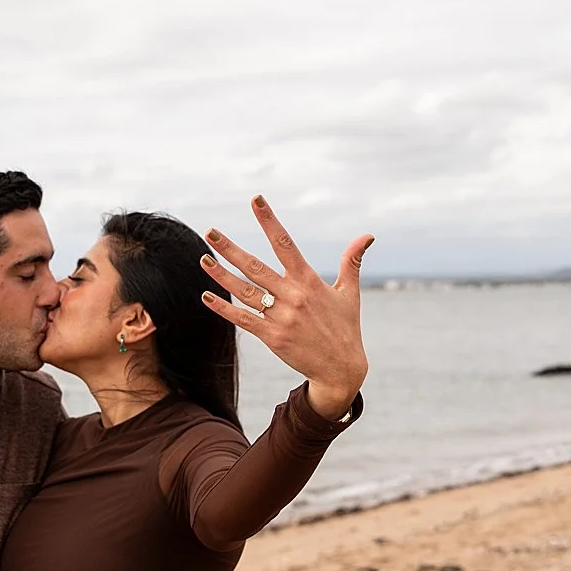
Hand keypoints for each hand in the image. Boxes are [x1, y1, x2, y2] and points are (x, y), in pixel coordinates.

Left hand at [201, 195, 370, 419]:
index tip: (255, 201)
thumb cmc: (346, 327)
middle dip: (230, 249)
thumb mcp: (350, 292)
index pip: (285, 243)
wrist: (341, 369)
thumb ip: (352, 261)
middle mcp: (292, 296)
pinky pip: (243, 319)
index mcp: (309, 280)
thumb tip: (367, 236)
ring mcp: (281, 317)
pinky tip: (207, 297)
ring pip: (245, 291)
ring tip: (203, 258)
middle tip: (210, 232)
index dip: (269, 221)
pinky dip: (224, 308)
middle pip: (255, 267)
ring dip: (221, 275)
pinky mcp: (272, 337)